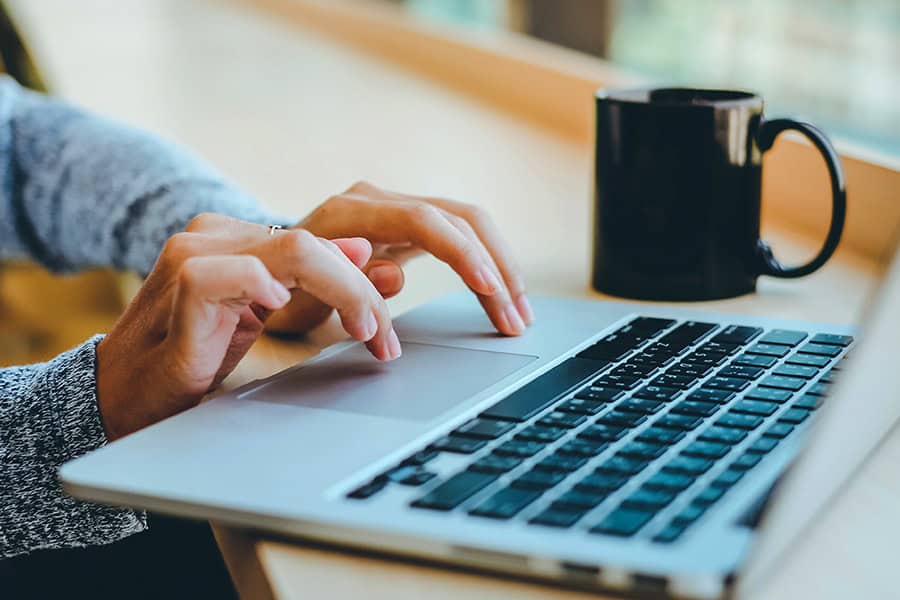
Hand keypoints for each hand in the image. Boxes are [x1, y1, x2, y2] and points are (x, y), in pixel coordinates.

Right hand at [96, 214, 397, 439]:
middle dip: (362, 291)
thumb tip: (369, 255)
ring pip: (294, 249)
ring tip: (365, 332)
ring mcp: (195, 255)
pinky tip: (280, 308)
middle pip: (316, 242)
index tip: (386, 331)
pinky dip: (262, 286)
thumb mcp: (266, 318)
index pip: (320, 243)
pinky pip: (229, 273)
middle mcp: (218, 237)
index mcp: (239, 239)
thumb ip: (313, 286)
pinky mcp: (179, 286)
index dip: (362, 282)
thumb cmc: (193, 359)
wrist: (125, 396)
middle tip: (385, 338)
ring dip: (343, 292)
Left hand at [266, 181, 532, 335]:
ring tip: (519, 313)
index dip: (462, 253)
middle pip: (459, 217)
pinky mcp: (407, 222)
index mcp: (347, 214)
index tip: (489, 289)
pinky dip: (485, 264)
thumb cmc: (281, 292)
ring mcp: (394, 207)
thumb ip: (345, 285)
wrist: (267, 271)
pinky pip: (459, 234)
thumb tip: (393, 275)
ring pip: (468, 223)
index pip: (422, 220)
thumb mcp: (301, 300)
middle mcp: (375, 200)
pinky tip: (502, 293)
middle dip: (496, 267)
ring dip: (500, 267)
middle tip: (517, 318)